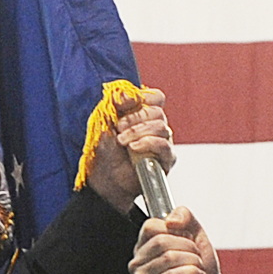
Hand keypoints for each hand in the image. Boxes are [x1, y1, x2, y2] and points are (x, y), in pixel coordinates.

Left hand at [85, 87, 174, 212]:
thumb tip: (129, 93)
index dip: (144, 97)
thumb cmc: (107, 152)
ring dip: (138, 131)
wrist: (106, 179)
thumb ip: (116, 103)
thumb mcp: (106, 122)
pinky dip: (148, 143)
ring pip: (161, 127)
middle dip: (135, 117)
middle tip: (118, 127)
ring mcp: (163, 142)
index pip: (156, 98)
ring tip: (122, 141)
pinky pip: (164, 145)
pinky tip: (134, 148)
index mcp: (145, 114)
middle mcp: (157, 126)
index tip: (126, 104)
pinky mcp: (166, 159)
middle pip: (157, 111)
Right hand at [129, 208, 228, 273]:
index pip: (151, 226)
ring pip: (168, 258)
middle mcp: (137, 262)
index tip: (187, 241)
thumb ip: (184, 216)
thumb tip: (171, 221)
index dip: (176, 231)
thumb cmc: (200, 265)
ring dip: (192, 263)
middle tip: (196, 258)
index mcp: (143, 245)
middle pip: (161, 242)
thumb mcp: (195, 233)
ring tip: (197, 270)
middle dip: (188, 248)